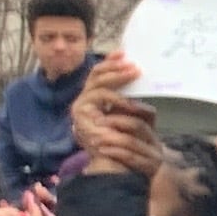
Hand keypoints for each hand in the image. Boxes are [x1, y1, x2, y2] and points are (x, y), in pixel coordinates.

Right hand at [69, 57, 165, 181]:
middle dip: (114, 66)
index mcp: (95, 99)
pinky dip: (116, 97)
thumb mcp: (130, 112)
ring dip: (118, 76)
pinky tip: (129, 101)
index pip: (99, 74)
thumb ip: (129, 96)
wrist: (117, 162)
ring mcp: (80, 107)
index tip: (124, 53)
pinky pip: (98, 96)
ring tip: (135, 74)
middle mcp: (85, 101)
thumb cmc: (126, 139)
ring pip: (97, 82)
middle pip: (95, 74)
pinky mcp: (79, 113)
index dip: (110, 62)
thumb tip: (138, 75)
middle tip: (132, 63)